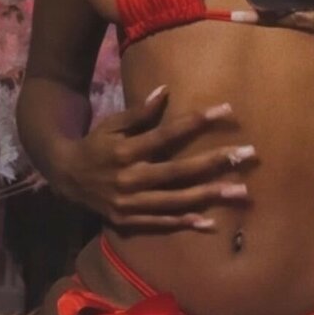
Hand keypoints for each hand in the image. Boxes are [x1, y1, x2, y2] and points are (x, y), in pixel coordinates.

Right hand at [53, 88, 253, 230]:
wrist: (66, 179)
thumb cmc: (96, 145)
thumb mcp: (112, 124)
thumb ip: (139, 112)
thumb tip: (165, 90)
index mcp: (127, 151)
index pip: (168, 134)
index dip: (197, 122)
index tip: (226, 111)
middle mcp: (131, 179)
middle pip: (180, 171)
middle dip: (215, 162)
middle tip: (247, 154)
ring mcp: (131, 204)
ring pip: (177, 201)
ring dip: (210, 196)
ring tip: (240, 191)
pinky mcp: (130, 221)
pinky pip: (162, 223)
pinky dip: (186, 223)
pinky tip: (211, 223)